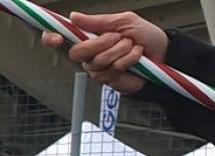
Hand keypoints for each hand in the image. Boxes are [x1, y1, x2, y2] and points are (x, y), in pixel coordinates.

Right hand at [39, 11, 168, 93]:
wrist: (162, 53)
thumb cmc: (145, 36)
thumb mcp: (123, 21)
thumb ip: (97, 21)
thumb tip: (73, 16)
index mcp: (89, 37)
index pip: (61, 38)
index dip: (51, 38)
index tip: (55, 38)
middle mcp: (88, 54)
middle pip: (77, 52)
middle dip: (100, 43)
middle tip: (117, 37)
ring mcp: (95, 68)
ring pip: (98, 61)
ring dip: (121, 50)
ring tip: (132, 47)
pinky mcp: (106, 80)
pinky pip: (111, 69)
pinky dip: (128, 60)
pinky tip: (135, 59)